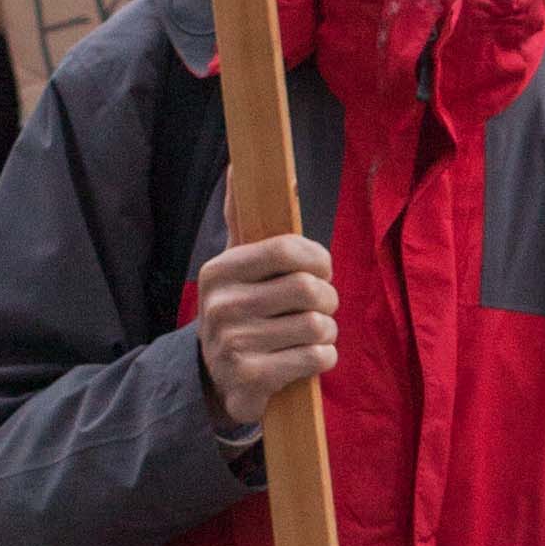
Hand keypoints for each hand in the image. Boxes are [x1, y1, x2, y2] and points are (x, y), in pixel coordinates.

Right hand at [193, 231, 338, 432]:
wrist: (216, 379)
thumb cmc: (240, 312)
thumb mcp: (235, 266)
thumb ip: (240, 217)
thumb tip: (237, 166)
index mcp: (219, 271)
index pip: (286, 249)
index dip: (317, 258)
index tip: (321, 270)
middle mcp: (221, 306)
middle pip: (307, 288)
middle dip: (327, 299)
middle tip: (320, 307)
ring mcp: (233, 344)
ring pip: (317, 325)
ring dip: (327, 332)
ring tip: (312, 334)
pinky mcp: (251, 378)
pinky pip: (316, 358)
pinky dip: (323, 358)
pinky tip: (306, 358)